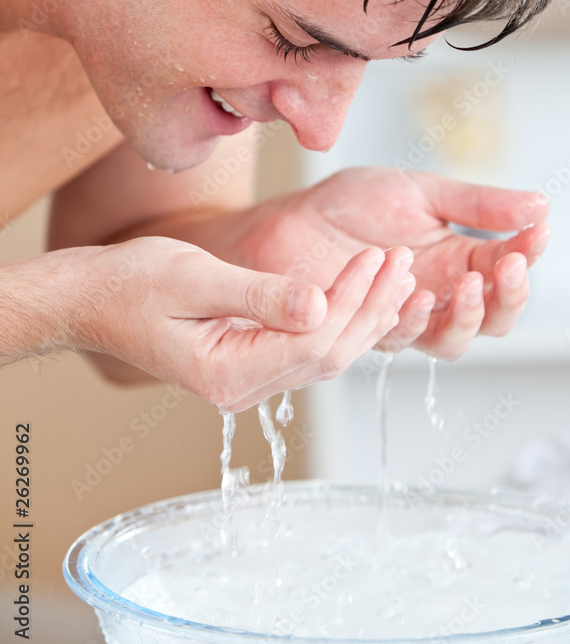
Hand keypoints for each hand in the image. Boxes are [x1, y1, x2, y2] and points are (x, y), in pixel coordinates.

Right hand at [3, 237, 420, 409]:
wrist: (90, 299)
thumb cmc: (130, 283)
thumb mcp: (193, 277)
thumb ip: (258, 294)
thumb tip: (319, 305)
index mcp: (227, 373)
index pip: (314, 340)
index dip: (355, 299)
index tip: (380, 257)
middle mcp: (241, 387)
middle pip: (329, 354)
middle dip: (373, 308)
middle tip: (405, 262)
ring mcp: (245, 379)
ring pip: (323, 353)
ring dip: (363, 314)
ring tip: (397, 274)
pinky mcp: (247, 363)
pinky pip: (306, 348)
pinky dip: (339, 320)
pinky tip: (361, 294)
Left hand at [222, 168, 549, 360]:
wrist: (290, 219)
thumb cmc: (352, 204)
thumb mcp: (421, 191)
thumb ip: (478, 204)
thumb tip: (541, 206)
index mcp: (459, 257)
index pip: (509, 268)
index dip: (529, 254)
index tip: (538, 233)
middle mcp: (440, 294)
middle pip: (494, 319)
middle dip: (510, 296)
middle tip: (509, 266)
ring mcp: (406, 316)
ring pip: (454, 341)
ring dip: (466, 316)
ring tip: (466, 283)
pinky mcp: (370, 330)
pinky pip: (400, 340)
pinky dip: (413, 320)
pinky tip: (416, 295)